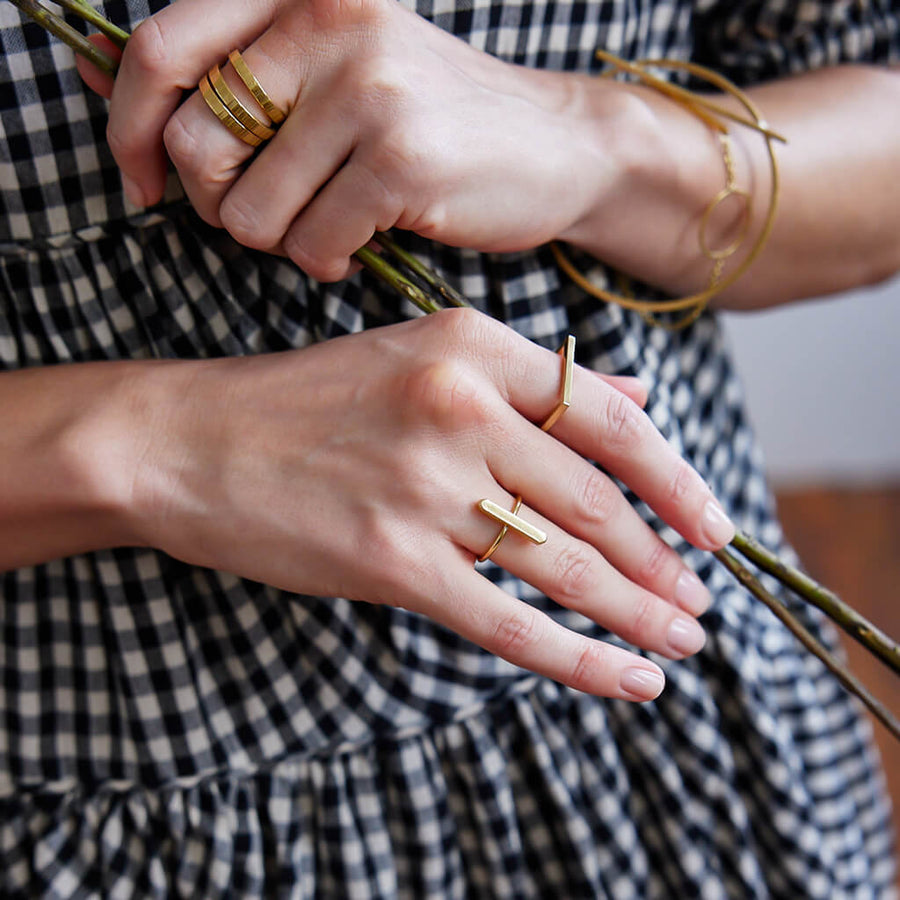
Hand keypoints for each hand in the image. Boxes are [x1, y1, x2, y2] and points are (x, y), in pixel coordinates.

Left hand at [89, 0, 621, 279]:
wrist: (555, 145)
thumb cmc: (431, 119)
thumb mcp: (334, 71)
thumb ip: (237, 73)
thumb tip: (107, 84)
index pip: (160, 51)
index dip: (131, 130)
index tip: (145, 183)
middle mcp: (327, 23)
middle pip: (197, 144)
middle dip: (217, 205)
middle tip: (265, 214)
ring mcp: (367, 88)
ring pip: (250, 210)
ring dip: (278, 241)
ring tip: (325, 227)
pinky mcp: (400, 158)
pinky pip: (310, 244)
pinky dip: (324, 263)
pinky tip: (357, 247)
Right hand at [122, 310, 733, 700]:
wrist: (192, 442)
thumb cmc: (307, 401)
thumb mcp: (422, 356)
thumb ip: (533, 380)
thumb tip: (639, 398)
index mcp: (471, 349)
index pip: (608, 419)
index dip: (675, 479)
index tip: (713, 525)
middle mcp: (458, 411)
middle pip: (595, 502)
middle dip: (660, 561)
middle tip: (697, 600)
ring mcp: (424, 489)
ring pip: (562, 564)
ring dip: (634, 611)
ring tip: (680, 640)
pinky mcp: (391, 562)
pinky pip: (506, 620)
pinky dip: (575, 657)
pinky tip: (624, 679)